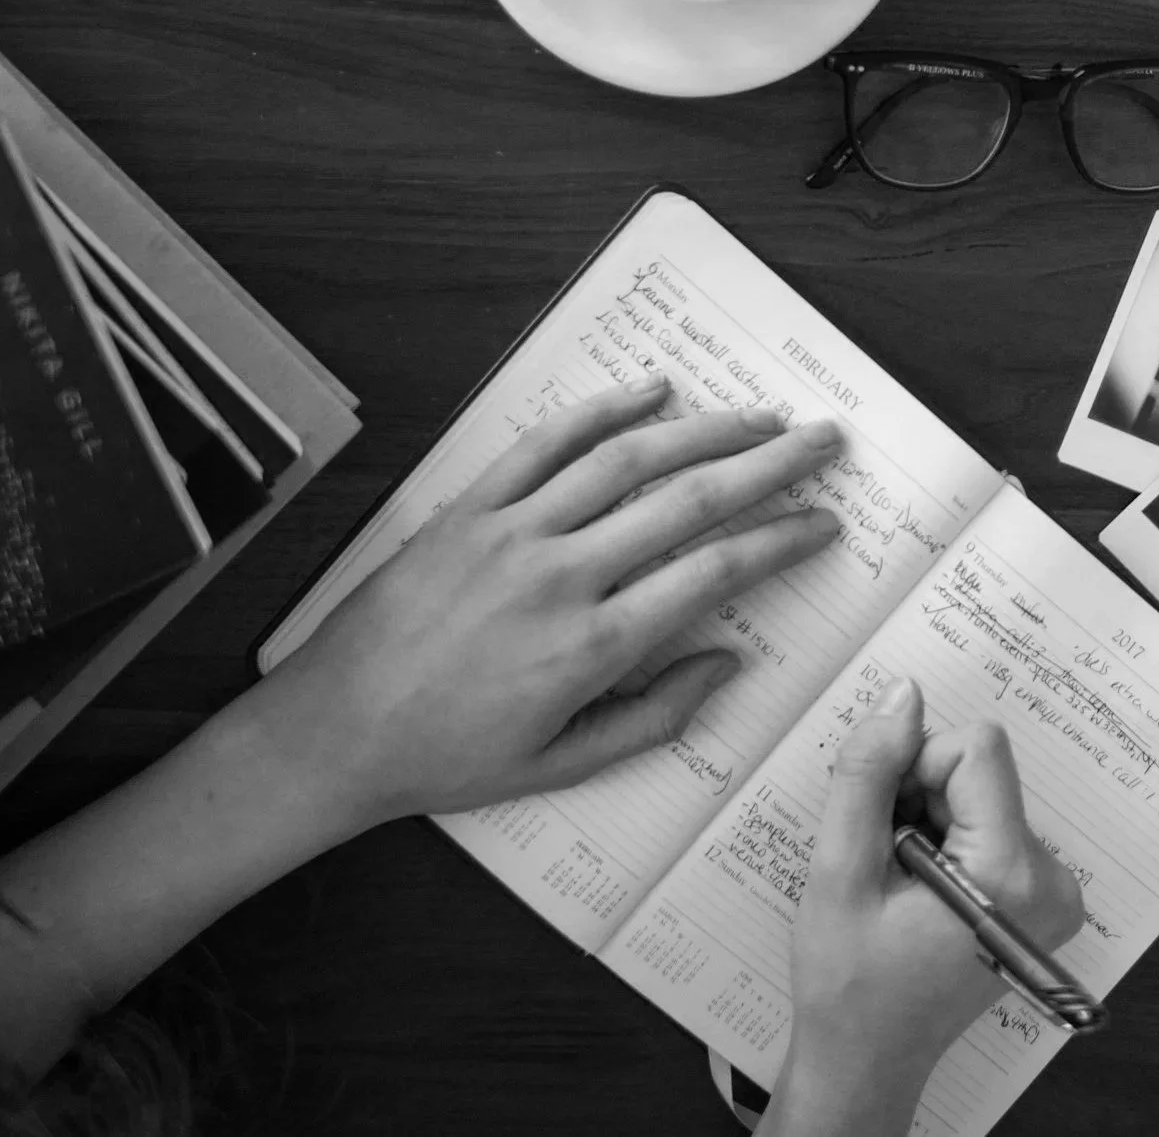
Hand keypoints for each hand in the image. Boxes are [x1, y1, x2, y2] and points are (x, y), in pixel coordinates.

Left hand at [263, 373, 842, 828]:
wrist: (333, 731)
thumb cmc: (448, 758)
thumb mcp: (561, 767)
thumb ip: (654, 718)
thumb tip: (728, 664)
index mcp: (592, 649)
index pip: (714, 574)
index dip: (782, 541)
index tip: (825, 524)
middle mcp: (561, 578)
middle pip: (689, 501)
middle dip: (770, 465)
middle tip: (823, 441)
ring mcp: (511, 533)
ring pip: (627, 460)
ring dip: (705, 429)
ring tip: (761, 415)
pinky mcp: (468, 509)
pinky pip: (543, 444)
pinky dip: (602, 410)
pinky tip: (652, 391)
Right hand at [763, 679, 1085, 1136]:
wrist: (869, 1059)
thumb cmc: (848, 981)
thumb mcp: (839, 872)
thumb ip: (868, 774)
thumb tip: (903, 694)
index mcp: (1011, 874)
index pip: (976, 748)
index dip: (915, 767)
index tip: (884, 824)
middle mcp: (1053, 879)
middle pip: (981, 769)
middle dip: (919, 797)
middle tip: (883, 862)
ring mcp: (1054, 891)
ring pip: (981, 792)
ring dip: (928, 819)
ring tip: (897, 883)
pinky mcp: (1042, 896)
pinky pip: (992, 822)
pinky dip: (947, 839)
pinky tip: (918, 889)